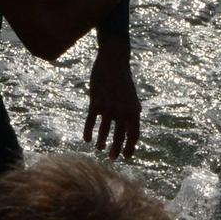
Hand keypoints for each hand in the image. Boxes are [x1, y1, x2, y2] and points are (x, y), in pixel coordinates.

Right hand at [85, 42, 141, 159]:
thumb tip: (129, 130)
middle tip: (112, 158)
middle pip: (120, 136)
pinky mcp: (96, 102)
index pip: (134, 134)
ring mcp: (109, 106)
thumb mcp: (131, 97)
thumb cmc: (123, 81)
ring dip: (102, 142)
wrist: (114, 61)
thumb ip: (130, 113)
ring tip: (100, 148)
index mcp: (134, 110)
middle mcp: (123, 110)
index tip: (126, 156)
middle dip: (116, 149)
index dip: (130, 147)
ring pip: (105, 131)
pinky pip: (91, 121)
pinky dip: (88, 132)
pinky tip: (86, 139)